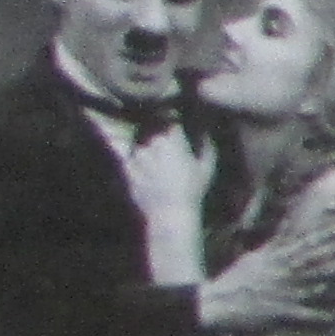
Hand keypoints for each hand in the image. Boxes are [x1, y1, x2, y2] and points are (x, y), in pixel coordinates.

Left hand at [122, 124, 217, 286]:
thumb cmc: (193, 191)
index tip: (175, 126)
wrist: (170, 214)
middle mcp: (152, 144)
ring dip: (147, 151)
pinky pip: (131, 160)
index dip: (173, 123)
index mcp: (173, 140)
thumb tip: (204, 131)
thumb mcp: (207, 168)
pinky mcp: (127, 169)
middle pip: (153, 132)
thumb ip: (206, 146)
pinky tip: (147, 175)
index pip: (170, 121)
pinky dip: (136, 164)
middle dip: (159, 138)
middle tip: (167, 149)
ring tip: (156, 164)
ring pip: (141, 146)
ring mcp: (137, 156)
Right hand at [199, 205, 334, 332]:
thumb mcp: (257, 256)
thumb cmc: (237, 280)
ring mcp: (286, 293)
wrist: (215, 303)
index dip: (331, 234)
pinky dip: (323, 315)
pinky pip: (306, 315)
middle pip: (322, 264)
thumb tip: (289, 225)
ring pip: (321, 287)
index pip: (310, 242)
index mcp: (281, 258)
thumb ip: (277, 242)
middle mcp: (287, 273)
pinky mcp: (282, 313)